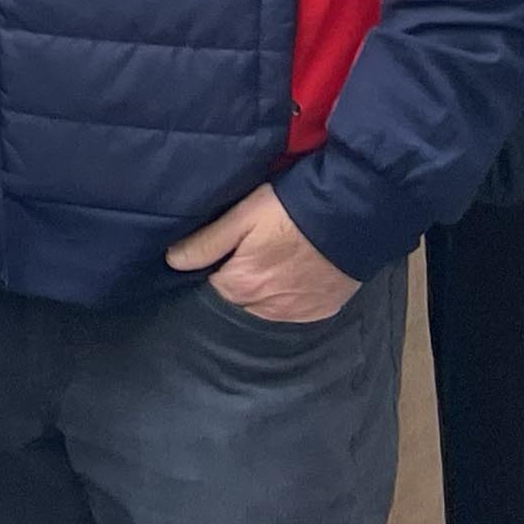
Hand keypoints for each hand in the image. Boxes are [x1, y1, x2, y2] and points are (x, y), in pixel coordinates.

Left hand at [166, 186, 356, 324]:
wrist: (351, 215)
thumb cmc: (291, 210)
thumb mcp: (243, 216)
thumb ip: (206, 243)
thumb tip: (172, 260)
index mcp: (240, 286)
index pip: (209, 288)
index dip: (210, 270)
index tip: (217, 255)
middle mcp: (266, 310)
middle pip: (237, 302)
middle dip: (236, 284)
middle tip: (246, 256)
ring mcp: (296, 313)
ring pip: (265, 311)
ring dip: (262, 295)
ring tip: (270, 265)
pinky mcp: (321, 311)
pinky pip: (295, 313)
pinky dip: (289, 299)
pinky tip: (293, 276)